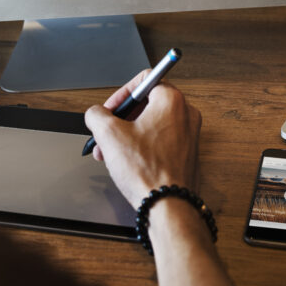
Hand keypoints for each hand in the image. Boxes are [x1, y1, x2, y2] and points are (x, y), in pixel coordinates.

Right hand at [85, 70, 201, 208]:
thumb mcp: (109, 135)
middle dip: (119, 120)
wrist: (169, 206)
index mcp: (171, 100)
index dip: (120, 93)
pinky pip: (160, 141)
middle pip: (146, 104)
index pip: (144, 79)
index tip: (109, 109)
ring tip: (109, 153)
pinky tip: (126, 163)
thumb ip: (97, 115)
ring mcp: (189, 135)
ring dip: (127, 135)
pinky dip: (142, 147)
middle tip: (105, 134)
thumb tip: (95, 114)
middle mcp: (185, 114)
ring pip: (151, 125)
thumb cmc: (148, 172)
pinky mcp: (187, 154)